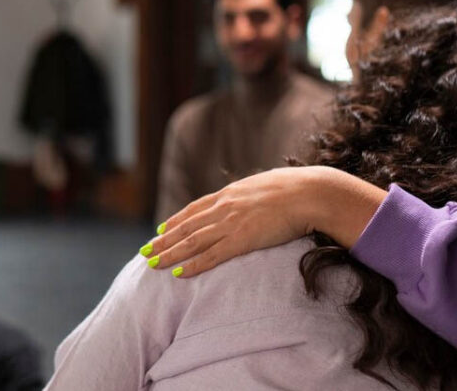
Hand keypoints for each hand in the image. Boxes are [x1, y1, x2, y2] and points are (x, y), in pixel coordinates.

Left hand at [144, 166, 386, 276]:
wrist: (310, 193)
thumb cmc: (296, 188)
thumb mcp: (267, 184)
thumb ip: (254, 192)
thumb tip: (256, 194)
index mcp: (230, 193)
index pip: (195, 209)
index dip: (175, 221)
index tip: (161, 229)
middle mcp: (225, 207)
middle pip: (186, 226)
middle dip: (164, 240)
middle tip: (146, 252)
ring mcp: (232, 223)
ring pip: (192, 241)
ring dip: (170, 254)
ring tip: (153, 264)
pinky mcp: (242, 240)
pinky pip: (212, 256)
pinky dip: (194, 265)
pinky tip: (180, 274)